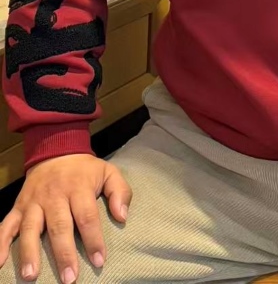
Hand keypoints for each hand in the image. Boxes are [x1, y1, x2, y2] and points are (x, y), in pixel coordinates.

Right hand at [0, 153, 131, 282]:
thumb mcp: (108, 172)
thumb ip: (120, 191)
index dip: (93, 239)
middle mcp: (54, 195)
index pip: (87, 216)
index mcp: (78, 187)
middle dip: (64, 254)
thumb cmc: (84, 169)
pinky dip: (0, 243)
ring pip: (31, 228)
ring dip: (30, 252)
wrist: (55, 149)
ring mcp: (33, 202)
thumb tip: (122, 216)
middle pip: (59, 226)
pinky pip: (6, 225)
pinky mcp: (18, 206)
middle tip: (69, 279)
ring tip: (32, 276)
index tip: (99, 260)